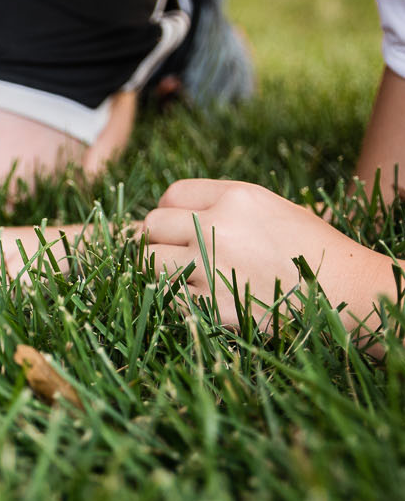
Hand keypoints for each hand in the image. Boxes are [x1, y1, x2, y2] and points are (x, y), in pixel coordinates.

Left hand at [142, 179, 393, 329]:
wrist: (350, 294)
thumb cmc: (313, 251)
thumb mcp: (273, 211)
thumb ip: (223, 207)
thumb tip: (170, 213)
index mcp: (237, 198)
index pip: (172, 195)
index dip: (171, 213)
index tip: (180, 229)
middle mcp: (219, 226)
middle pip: (153, 227)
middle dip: (159, 242)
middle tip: (178, 256)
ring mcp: (213, 266)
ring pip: (151, 264)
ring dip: (161, 272)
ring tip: (186, 279)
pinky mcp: (213, 305)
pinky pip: (168, 298)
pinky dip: (175, 302)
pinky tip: (197, 301)